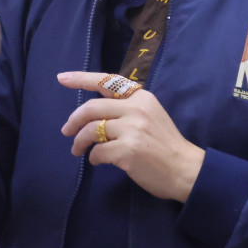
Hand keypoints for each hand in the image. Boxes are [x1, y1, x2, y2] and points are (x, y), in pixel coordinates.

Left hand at [57, 71, 204, 202]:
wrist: (185, 169)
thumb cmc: (165, 144)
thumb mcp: (150, 115)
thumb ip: (127, 109)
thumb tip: (94, 114)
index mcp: (141, 97)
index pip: (107, 81)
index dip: (81, 79)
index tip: (62, 77)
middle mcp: (136, 109)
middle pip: (92, 108)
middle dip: (73, 120)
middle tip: (66, 131)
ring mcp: (132, 129)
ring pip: (91, 130)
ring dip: (79, 141)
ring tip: (77, 150)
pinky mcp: (128, 151)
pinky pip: (98, 152)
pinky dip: (93, 158)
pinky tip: (97, 161)